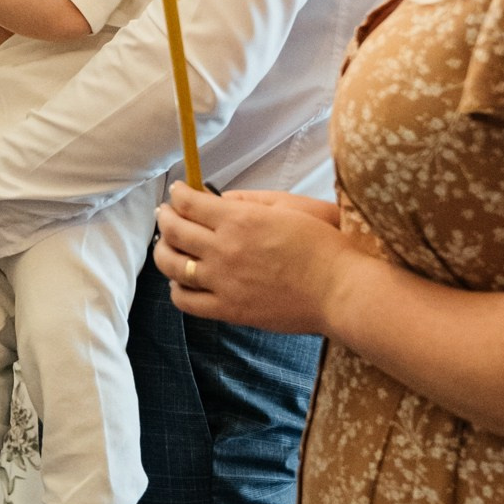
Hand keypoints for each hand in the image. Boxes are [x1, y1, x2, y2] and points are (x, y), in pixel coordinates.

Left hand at [154, 180, 345, 330]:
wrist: (339, 290)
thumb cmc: (321, 244)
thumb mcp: (286, 207)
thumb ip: (248, 200)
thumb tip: (219, 199)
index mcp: (239, 219)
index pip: (189, 203)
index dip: (177, 195)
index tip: (176, 193)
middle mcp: (224, 249)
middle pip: (175, 231)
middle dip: (165, 219)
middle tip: (165, 214)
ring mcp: (223, 282)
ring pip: (173, 266)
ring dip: (163, 252)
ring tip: (166, 247)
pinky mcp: (229, 310)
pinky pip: (187, 301)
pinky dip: (177, 290)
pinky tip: (181, 282)